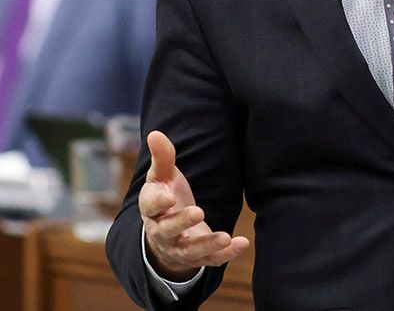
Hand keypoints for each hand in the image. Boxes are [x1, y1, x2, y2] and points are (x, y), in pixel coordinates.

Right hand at [139, 130, 248, 280]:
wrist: (166, 234)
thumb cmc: (166, 196)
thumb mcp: (162, 177)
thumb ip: (162, 157)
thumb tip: (155, 133)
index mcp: (151, 208)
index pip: (151, 206)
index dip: (158, 202)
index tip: (168, 198)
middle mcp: (162, 231)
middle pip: (169, 229)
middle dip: (182, 222)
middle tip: (198, 212)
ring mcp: (180, 247)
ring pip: (190, 250)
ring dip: (207, 244)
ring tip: (225, 236)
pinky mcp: (197, 257)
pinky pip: (210, 260)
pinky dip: (226, 254)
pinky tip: (242, 243)